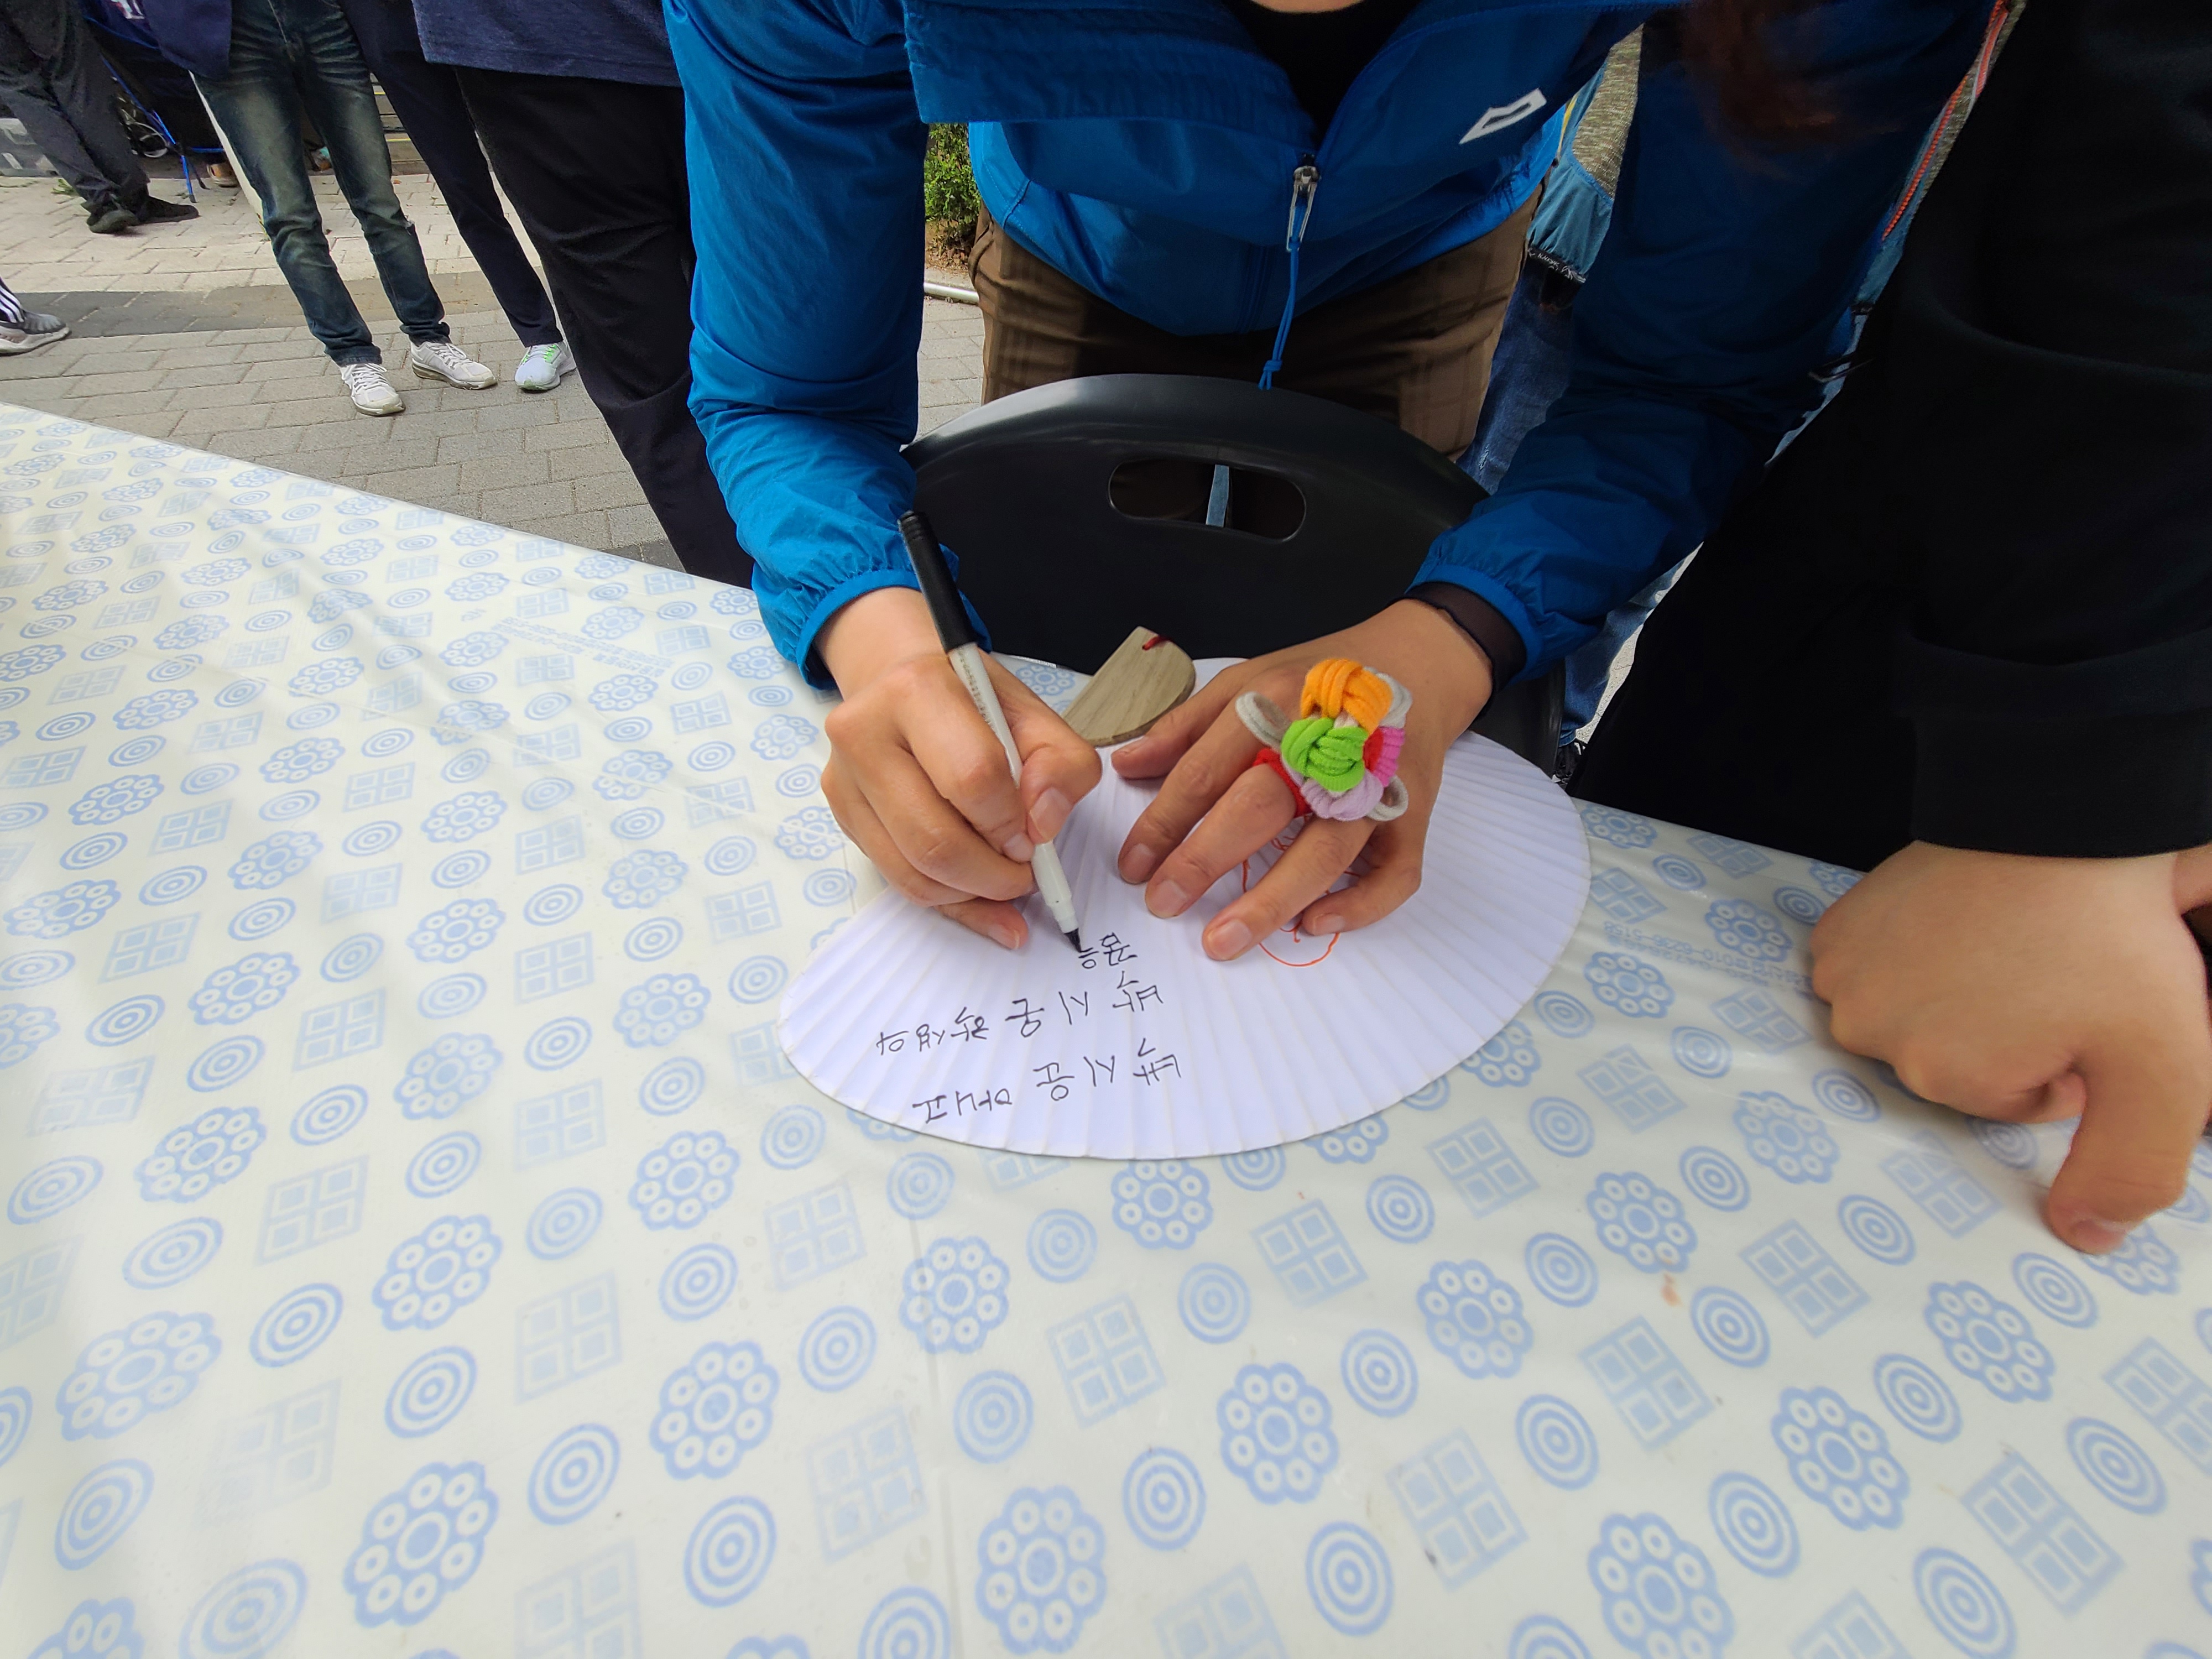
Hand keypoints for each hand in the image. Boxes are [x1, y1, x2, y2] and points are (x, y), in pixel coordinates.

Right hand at [818, 587, 1100, 947]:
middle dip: (992, 877)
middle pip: (935, 840)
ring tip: (1001, 881)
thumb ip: (1062, 765)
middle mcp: (864, 732)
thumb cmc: (973, 699)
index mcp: (917, 691)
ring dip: (970, 894)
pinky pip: (896, 878)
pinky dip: (945, 899)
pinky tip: (977, 896)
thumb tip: (1040, 828)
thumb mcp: (1035, 714)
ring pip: (911, 872)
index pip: (972, 779)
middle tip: (1024, 875)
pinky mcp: (841, 812)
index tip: (1032, 835)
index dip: (1011, 822)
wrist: (902, 679)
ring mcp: (844, 777)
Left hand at [1112, 600, 1494, 959]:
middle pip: (1259, 810)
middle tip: (1162, 904)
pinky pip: (1395, 872)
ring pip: (1326, 851)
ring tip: (1222, 940)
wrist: (1418, 659)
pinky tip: (1313, 926)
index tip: (1132, 866)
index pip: (1206, 772)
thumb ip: (1185, 726)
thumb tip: (1126, 766)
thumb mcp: (1246, 681)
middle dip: (1203, 861)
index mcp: (1275, 704)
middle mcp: (1326, 745)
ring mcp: (1375, 783)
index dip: (1163, 823)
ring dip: (1271, 900)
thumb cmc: (1318, 679)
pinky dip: (1360, 906)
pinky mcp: (1412, 813)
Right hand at [1811, 841, 2211, 1252]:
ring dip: (1963, 995)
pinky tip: (1961, 927)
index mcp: (1946, 1077)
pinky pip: (1876, 975)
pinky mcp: (1834, 931)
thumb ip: (2129, 1170)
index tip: (2092, 1005)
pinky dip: (1915, 957)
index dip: (2070, 1057)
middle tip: (2057, 971)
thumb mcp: (2167, 1068)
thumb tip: (2083, 1242)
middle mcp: (1873, 1033)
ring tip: (2012, 945)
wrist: (2058, 807)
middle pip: (1960, 1066)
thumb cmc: (2114, 931)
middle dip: (2013, 1032)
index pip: (2019, 1100)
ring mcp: (1844, 977)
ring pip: (1918, 1022)